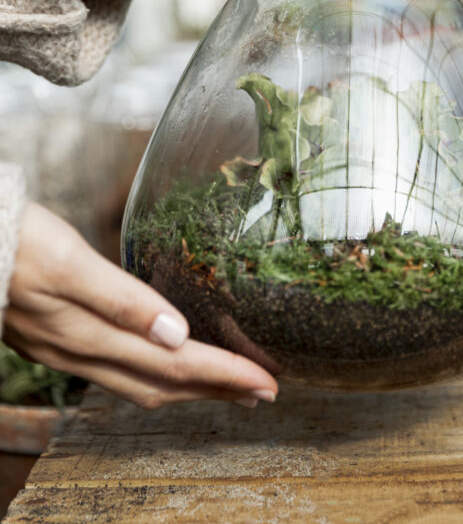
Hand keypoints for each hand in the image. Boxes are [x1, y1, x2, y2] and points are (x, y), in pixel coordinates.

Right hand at [3, 204, 277, 409]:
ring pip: (139, 382)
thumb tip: (177, 336)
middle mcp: (81, 352)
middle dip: (215, 389)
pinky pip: (117, 371)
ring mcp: (66, 349)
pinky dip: (153, 373)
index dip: (225, 376)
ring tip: (224, 383)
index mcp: (91, 336)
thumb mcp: (70, 263)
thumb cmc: (15, 244)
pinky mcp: (56, 337)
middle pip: (163, 383)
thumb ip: (122, 300)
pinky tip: (163, 359)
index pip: (176, 365)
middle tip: (261, 390)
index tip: (267, 383)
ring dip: (188, 386)